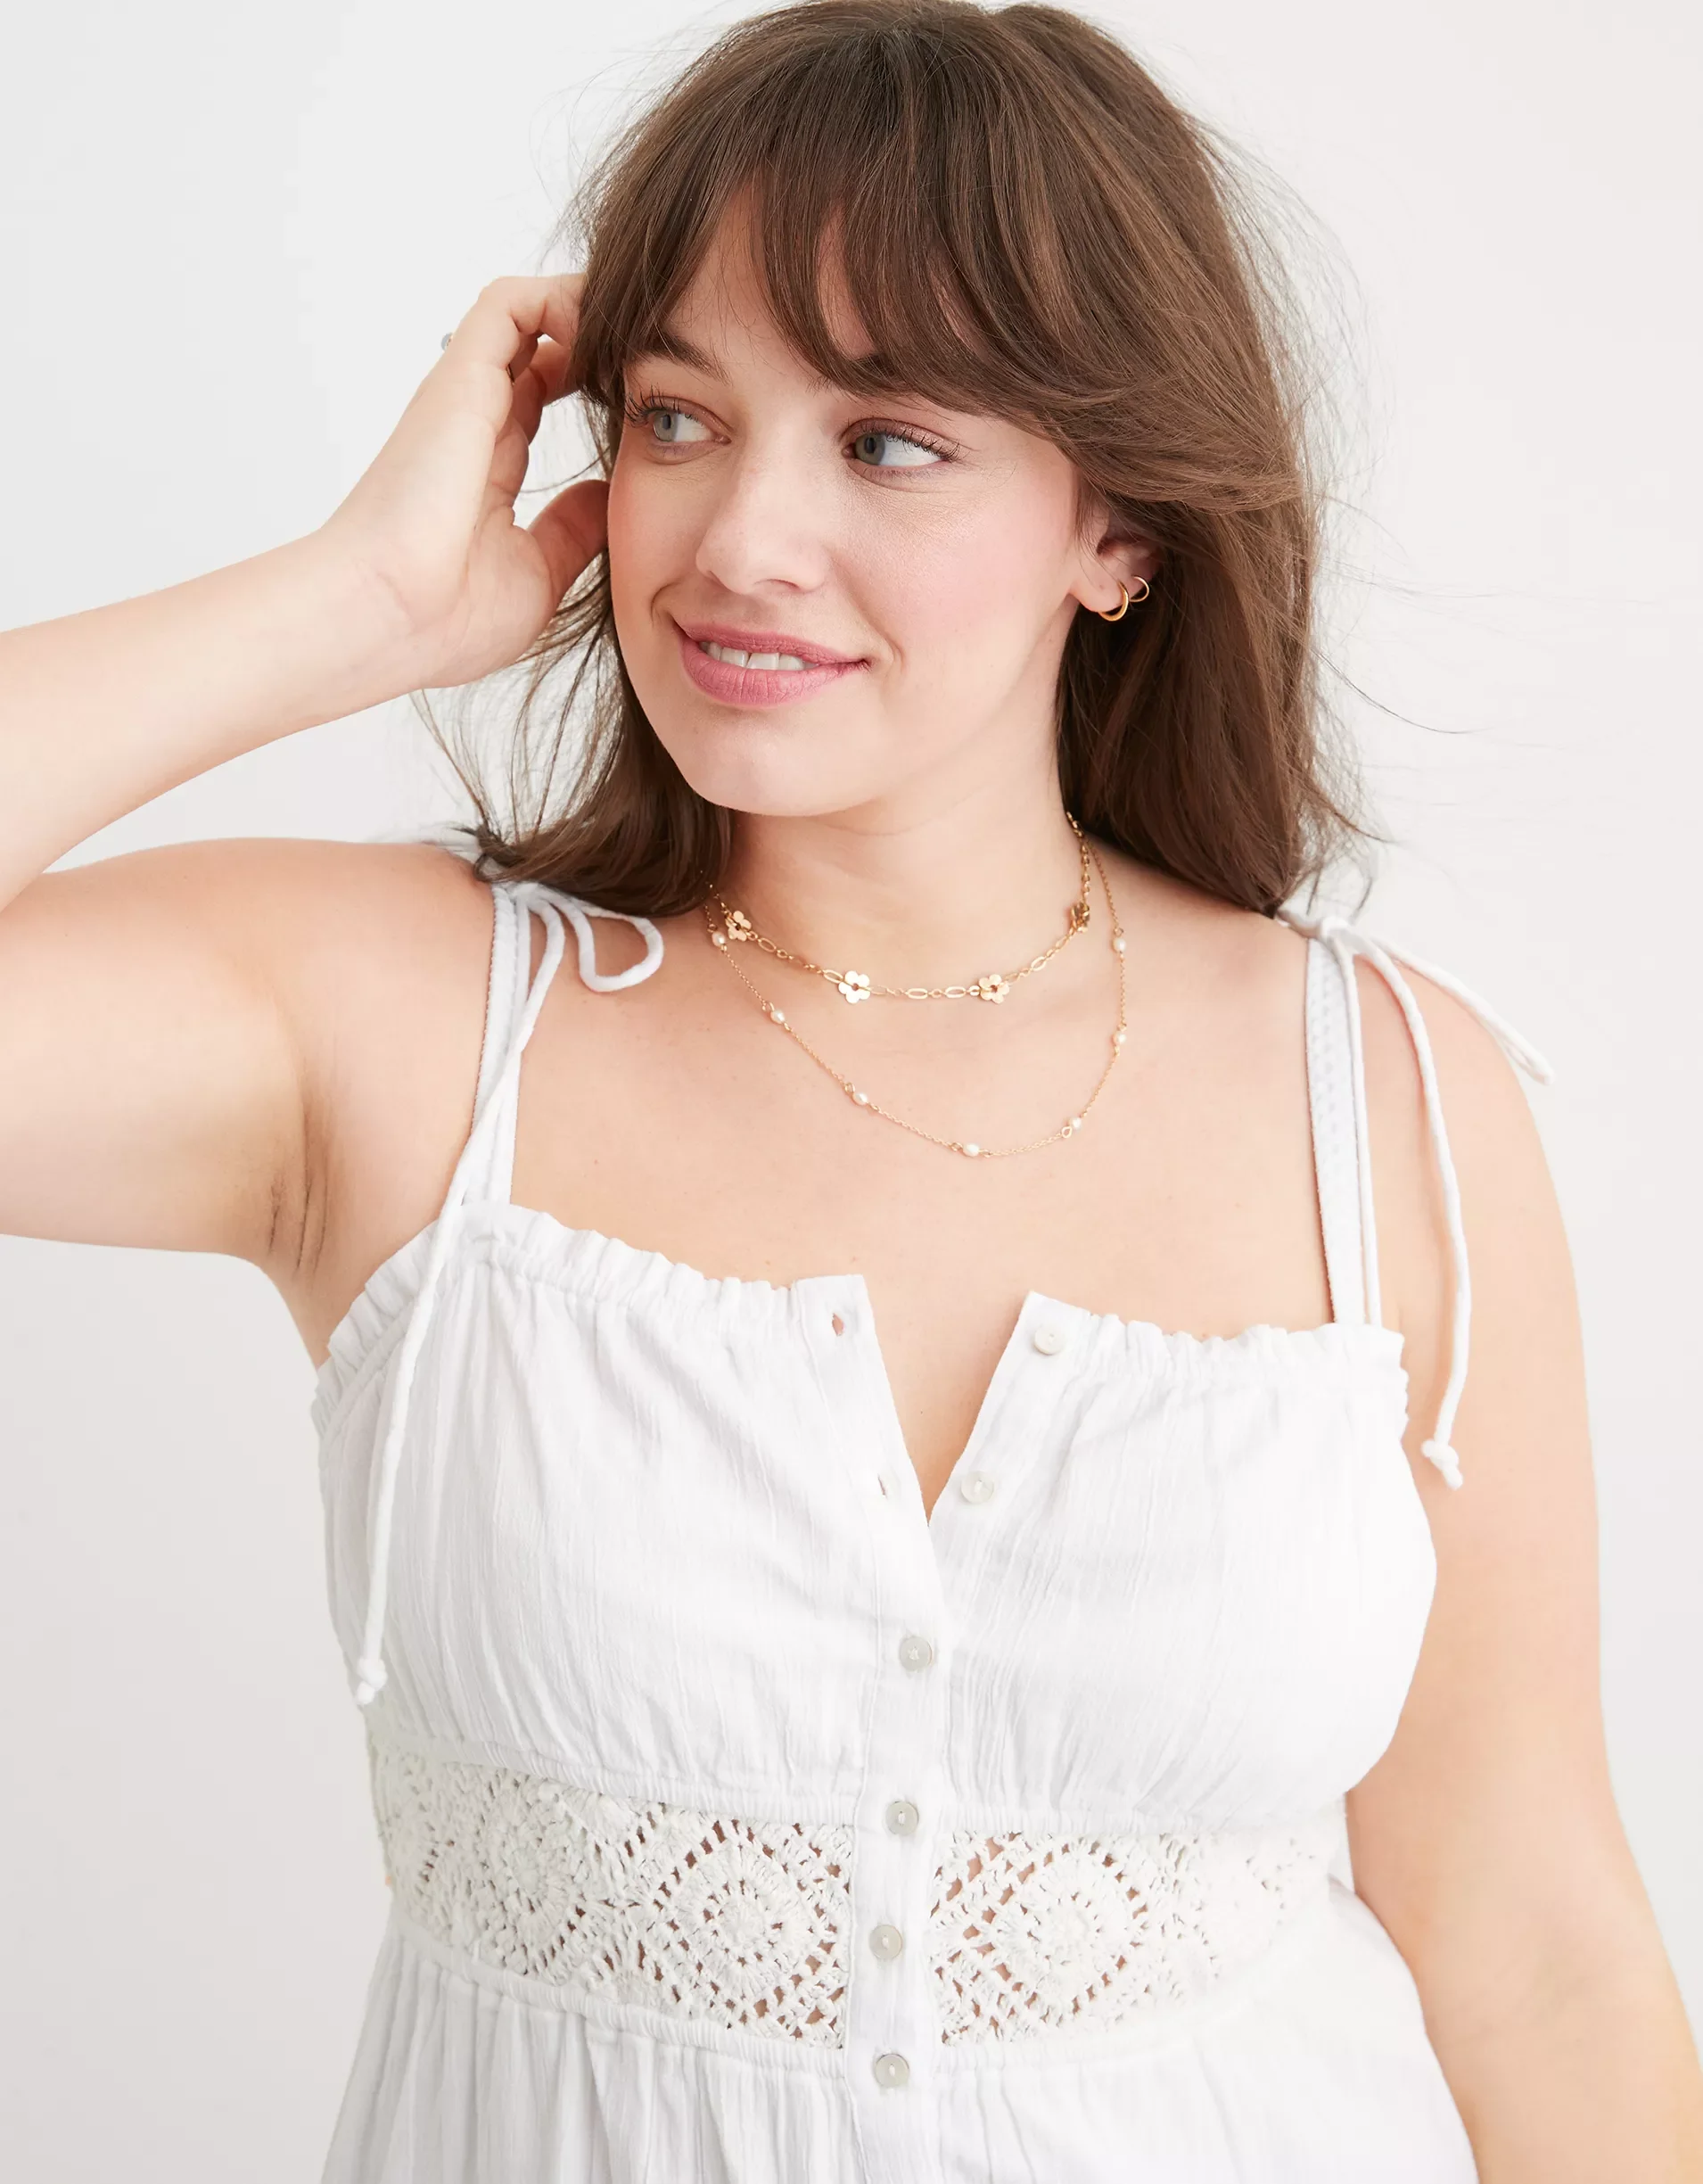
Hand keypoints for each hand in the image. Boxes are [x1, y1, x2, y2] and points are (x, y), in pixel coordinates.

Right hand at [318, 275, 607, 689]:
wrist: (390, 618)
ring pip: (524, 313)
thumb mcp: (539, 575)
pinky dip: (559, 298)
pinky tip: (605, 333)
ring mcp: (465, 398)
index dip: (590, 381)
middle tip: (650, 352)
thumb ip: (572, 529)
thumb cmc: (446, 618)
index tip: (639, 397)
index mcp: (488, 470)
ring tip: (633, 334)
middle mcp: (474, 424)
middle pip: (534, 347)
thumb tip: (607, 495)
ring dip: (582, 308)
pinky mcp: (459, 379)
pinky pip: (510, 304)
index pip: (537, 395)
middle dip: (595, 337)